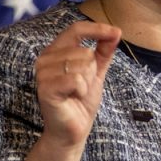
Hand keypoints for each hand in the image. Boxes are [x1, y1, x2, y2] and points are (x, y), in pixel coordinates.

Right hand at [35, 20, 120, 150]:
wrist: (73, 130)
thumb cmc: (81, 101)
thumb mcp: (96, 73)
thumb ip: (103, 52)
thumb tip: (116, 32)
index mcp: (55, 52)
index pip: (76, 30)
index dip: (97, 29)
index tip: (116, 32)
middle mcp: (45, 59)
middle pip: (84, 51)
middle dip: (92, 71)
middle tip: (82, 87)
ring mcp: (43, 74)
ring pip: (82, 65)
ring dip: (87, 82)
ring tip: (77, 93)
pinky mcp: (45, 88)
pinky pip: (77, 79)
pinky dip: (82, 90)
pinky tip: (74, 97)